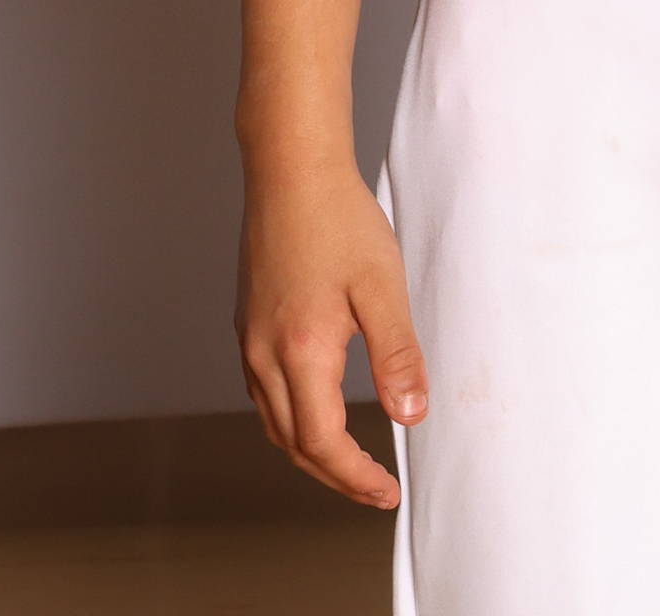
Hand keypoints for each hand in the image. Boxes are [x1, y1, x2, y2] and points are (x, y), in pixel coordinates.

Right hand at [236, 155, 428, 504]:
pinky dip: (291, 418)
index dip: (355, 477)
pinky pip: (263, 392)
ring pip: (273, 421)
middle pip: (293, 443)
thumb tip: (410, 416)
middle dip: (335, 475)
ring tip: (349, 461)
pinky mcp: (248, 321)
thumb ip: (397, 355)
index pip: (322, 444)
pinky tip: (315, 407)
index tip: (388, 491)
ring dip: (309, 452)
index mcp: (300, 351)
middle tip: (375, 487)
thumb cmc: (339, 219)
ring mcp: (250, 338)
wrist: (290, 168)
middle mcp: (264, 354)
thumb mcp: (382, 286)